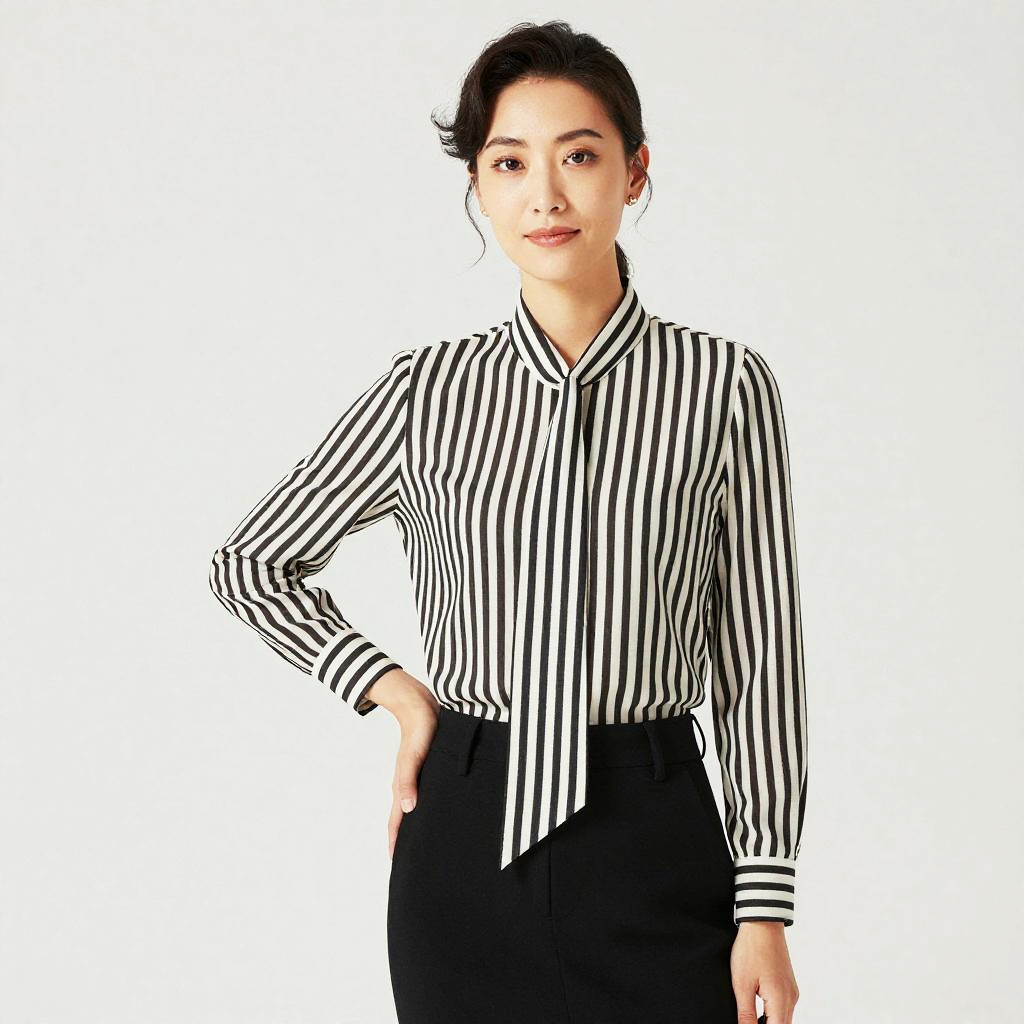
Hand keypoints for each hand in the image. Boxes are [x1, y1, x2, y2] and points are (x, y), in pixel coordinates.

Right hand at [363, 669, 439, 859]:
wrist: (420, 707)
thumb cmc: (419, 731)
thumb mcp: (414, 757)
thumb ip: (408, 781)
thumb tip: (406, 809)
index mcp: (402, 785)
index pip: (397, 821)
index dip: (396, 842)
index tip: (395, 863)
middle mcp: (407, 785)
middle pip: (401, 819)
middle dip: (402, 841)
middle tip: (406, 863)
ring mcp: (414, 777)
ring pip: (411, 808)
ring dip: (411, 826)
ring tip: (417, 843)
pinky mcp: (423, 769)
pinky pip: (419, 794)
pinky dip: (421, 809)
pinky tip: (429, 812)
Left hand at [731, 920, 799, 1022]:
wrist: (762, 922)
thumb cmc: (751, 949)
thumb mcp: (742, 984)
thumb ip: (746, 1014)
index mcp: (781, 999)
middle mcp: (791, 997)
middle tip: (747, 1020)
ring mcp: (791, 990)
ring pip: (783, 1018)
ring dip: (769, 1022)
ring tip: (750, 1017)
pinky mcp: (788, 984)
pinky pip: (784, 1007)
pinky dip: (773, 1013)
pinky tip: (758, 1009)